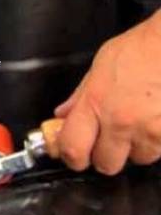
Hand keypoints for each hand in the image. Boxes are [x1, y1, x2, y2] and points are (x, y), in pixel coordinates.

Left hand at [54, 9, 160, 174]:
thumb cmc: (140, 50)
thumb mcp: (99, 67)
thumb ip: (80, 96)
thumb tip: (63, 114)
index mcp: (95, 103)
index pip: (72, 148)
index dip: (70, 155)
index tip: (72, 153)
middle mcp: (120, 121)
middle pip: (104, 164)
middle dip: (103, 155)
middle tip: (106, 138)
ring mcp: (149, 131)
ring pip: (136, 160)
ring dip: (133, 148)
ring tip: (137, 121)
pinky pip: (158, 152)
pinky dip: (154, 142)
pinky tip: (152, 120)